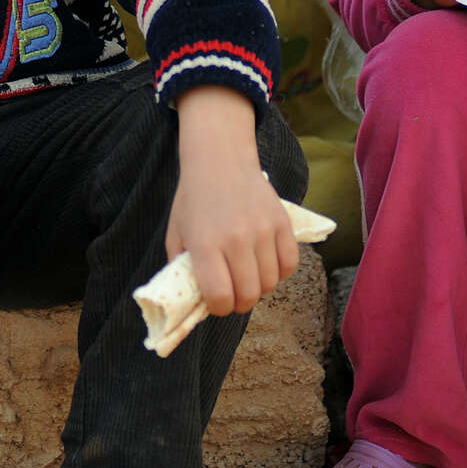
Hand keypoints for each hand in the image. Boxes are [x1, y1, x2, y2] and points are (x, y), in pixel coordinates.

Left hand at [167, 87, 297, 316]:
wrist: (220, 160)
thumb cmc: (195, 199)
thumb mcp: (176, 232)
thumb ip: (182, 268)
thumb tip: (195, 301)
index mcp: (204, 243)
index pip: (220, 297)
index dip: (218, 307)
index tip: (216, 301)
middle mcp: (235, 239)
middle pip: (248, 295)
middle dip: (240, 302)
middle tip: (234, 293)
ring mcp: (262, 230)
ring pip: (271, 283)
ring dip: (260, 287)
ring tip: (249, 275)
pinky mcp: (282, 222)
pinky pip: (290, 265)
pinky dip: (280, 271)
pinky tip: (266, 263)